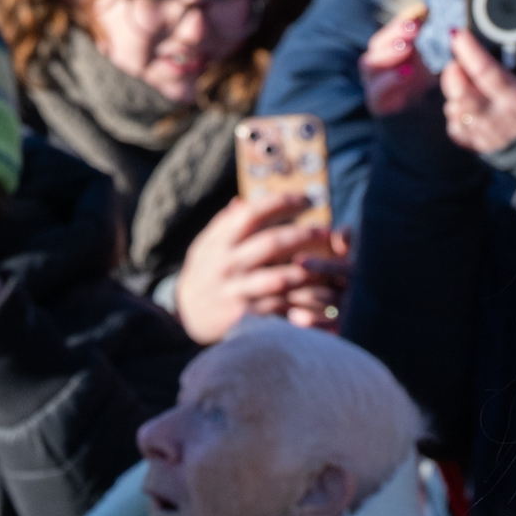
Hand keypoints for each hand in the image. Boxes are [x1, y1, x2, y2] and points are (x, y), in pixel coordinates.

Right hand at [174, 190, 350, 344]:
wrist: (184, 317)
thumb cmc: (202, 275)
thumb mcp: (204, 246)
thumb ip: (223, 225)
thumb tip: (241, 202)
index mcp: (219, 241)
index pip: (251, 214)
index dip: (279, 203)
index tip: (304, 198)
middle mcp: (228, 264)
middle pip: (270, 243)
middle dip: (302, 235)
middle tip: (327, 230)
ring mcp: (238, 290)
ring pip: (279, 277)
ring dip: (308, 269)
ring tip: (330, 263)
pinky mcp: (248, 315)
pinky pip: (280, 306)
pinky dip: (302, 300)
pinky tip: (321, 293)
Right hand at [360, 4, 436, 117]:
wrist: (423, 125)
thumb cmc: (423, 90)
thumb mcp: (427, 61)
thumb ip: (422, 39)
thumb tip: (424, 9)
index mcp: (389, 52)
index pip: (391, 31)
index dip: (403, 19)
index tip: (422, 10)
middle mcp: (377, 66)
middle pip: (377, 44)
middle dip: (394, 33)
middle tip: (414, 27)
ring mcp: (373, 85)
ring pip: (370, 64)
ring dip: (389, 53)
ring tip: (408, 47)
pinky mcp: (376, 105)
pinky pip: (376, 91)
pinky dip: (389, 81)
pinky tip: (405, 73)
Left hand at [440, 19, 515, 154]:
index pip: (485, 71)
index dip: (468, 50)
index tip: (457, 34)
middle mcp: (499, 119)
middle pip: (461, 93)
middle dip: (454, 73)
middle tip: (458, 62)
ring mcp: (489, 136)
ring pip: (456, 112)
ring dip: (454, 95)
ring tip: (464, 84)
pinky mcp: (484, 148)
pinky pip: (457, 132)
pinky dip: (456, 118)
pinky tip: (466, 109)